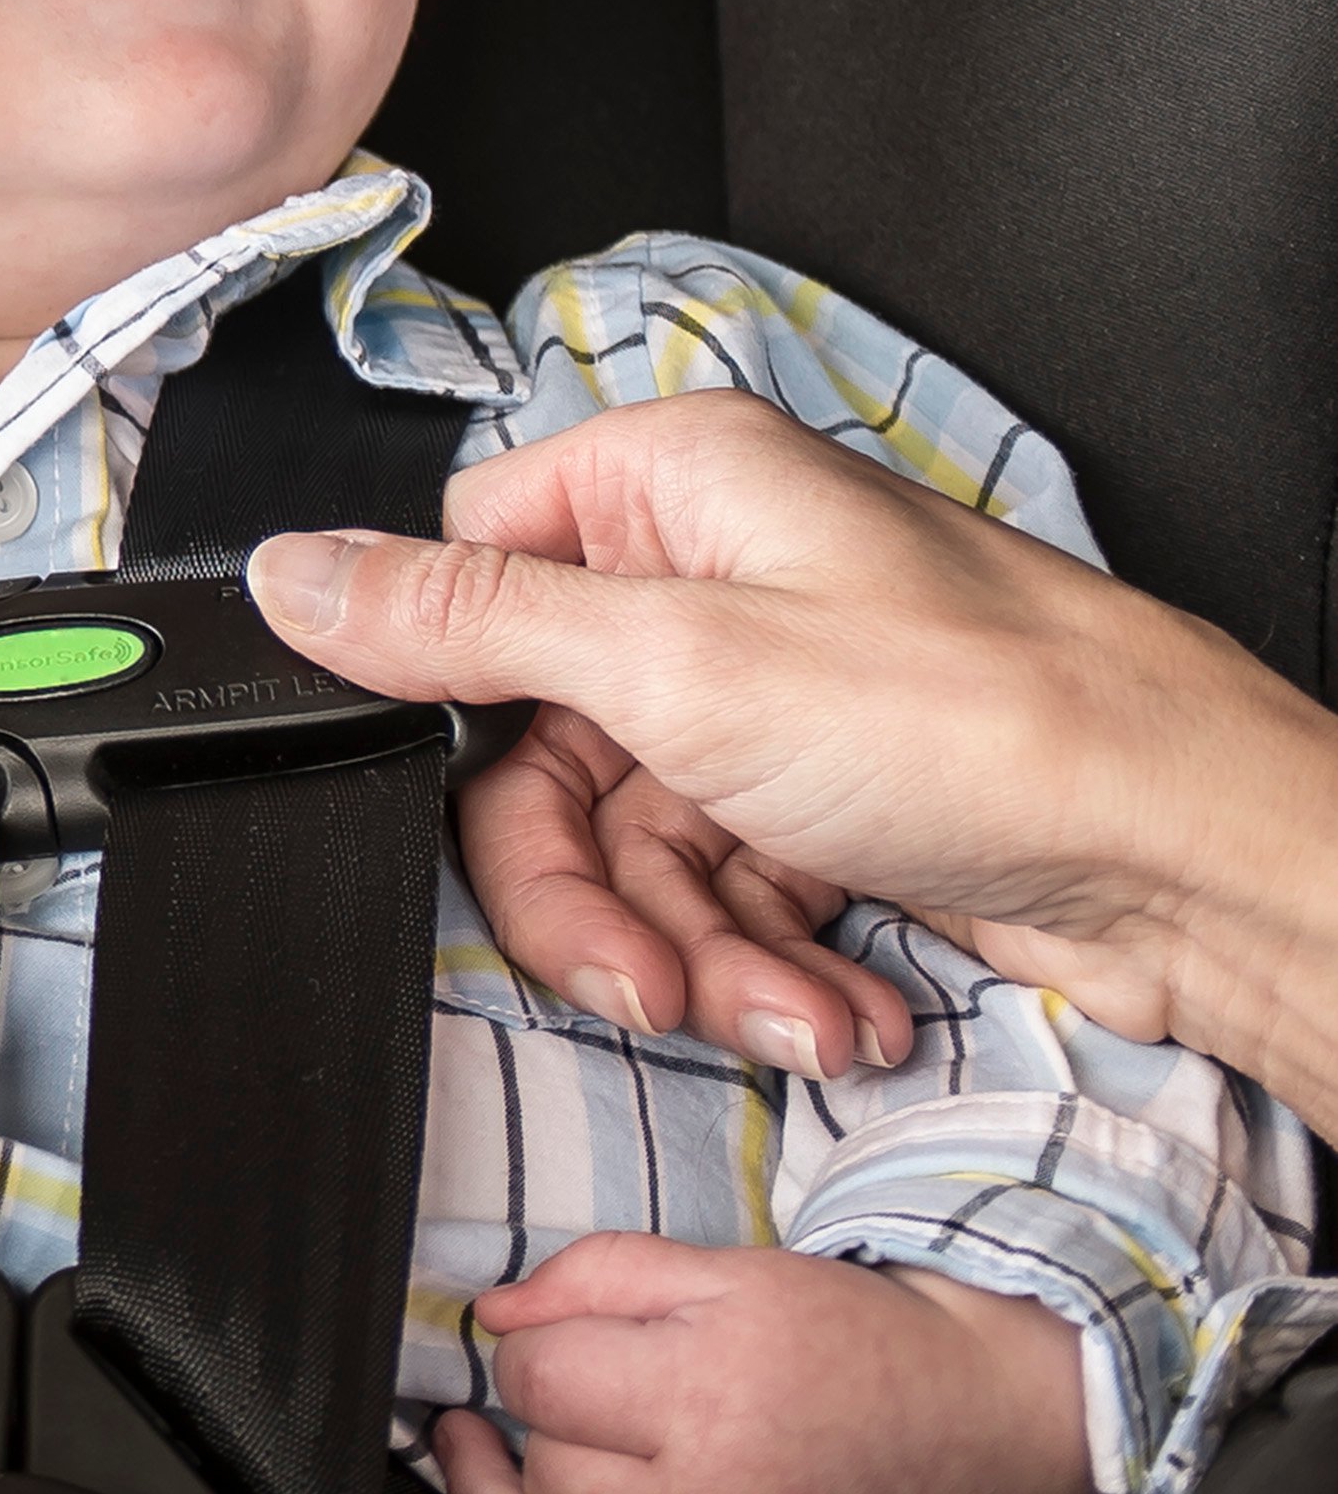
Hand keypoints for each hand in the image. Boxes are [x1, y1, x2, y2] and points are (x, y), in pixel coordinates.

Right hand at [248, 390, 1337, 1085]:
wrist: (1199, 860)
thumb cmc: (987, 719)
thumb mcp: (678, 665)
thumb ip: (463, 620)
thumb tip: (294, 572)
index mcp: (663, 487)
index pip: (468, 571)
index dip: (458, 699)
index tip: (473, 791)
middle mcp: (706, 575)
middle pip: (537, 743)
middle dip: (591, 887)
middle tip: (637, 973)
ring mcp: (763, 691)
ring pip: (625, 839)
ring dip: (690, 951)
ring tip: (783, 1006)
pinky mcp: (813, 792)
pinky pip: (712, 886)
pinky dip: (755, 963)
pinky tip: (831, 1004)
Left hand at [431, 1234, 1097, 1493]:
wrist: (977, 1430)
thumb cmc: (852, 1340)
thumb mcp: (729, 1272)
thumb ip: (600, 1276)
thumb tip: (493, 1312)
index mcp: (707, 1390)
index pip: (541, 1378)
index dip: (530, 1346)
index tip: (548, 1336)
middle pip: (549, 1471)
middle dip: (537, 1421)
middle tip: (562, 1391)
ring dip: (540, 1492)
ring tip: (512, 1452)